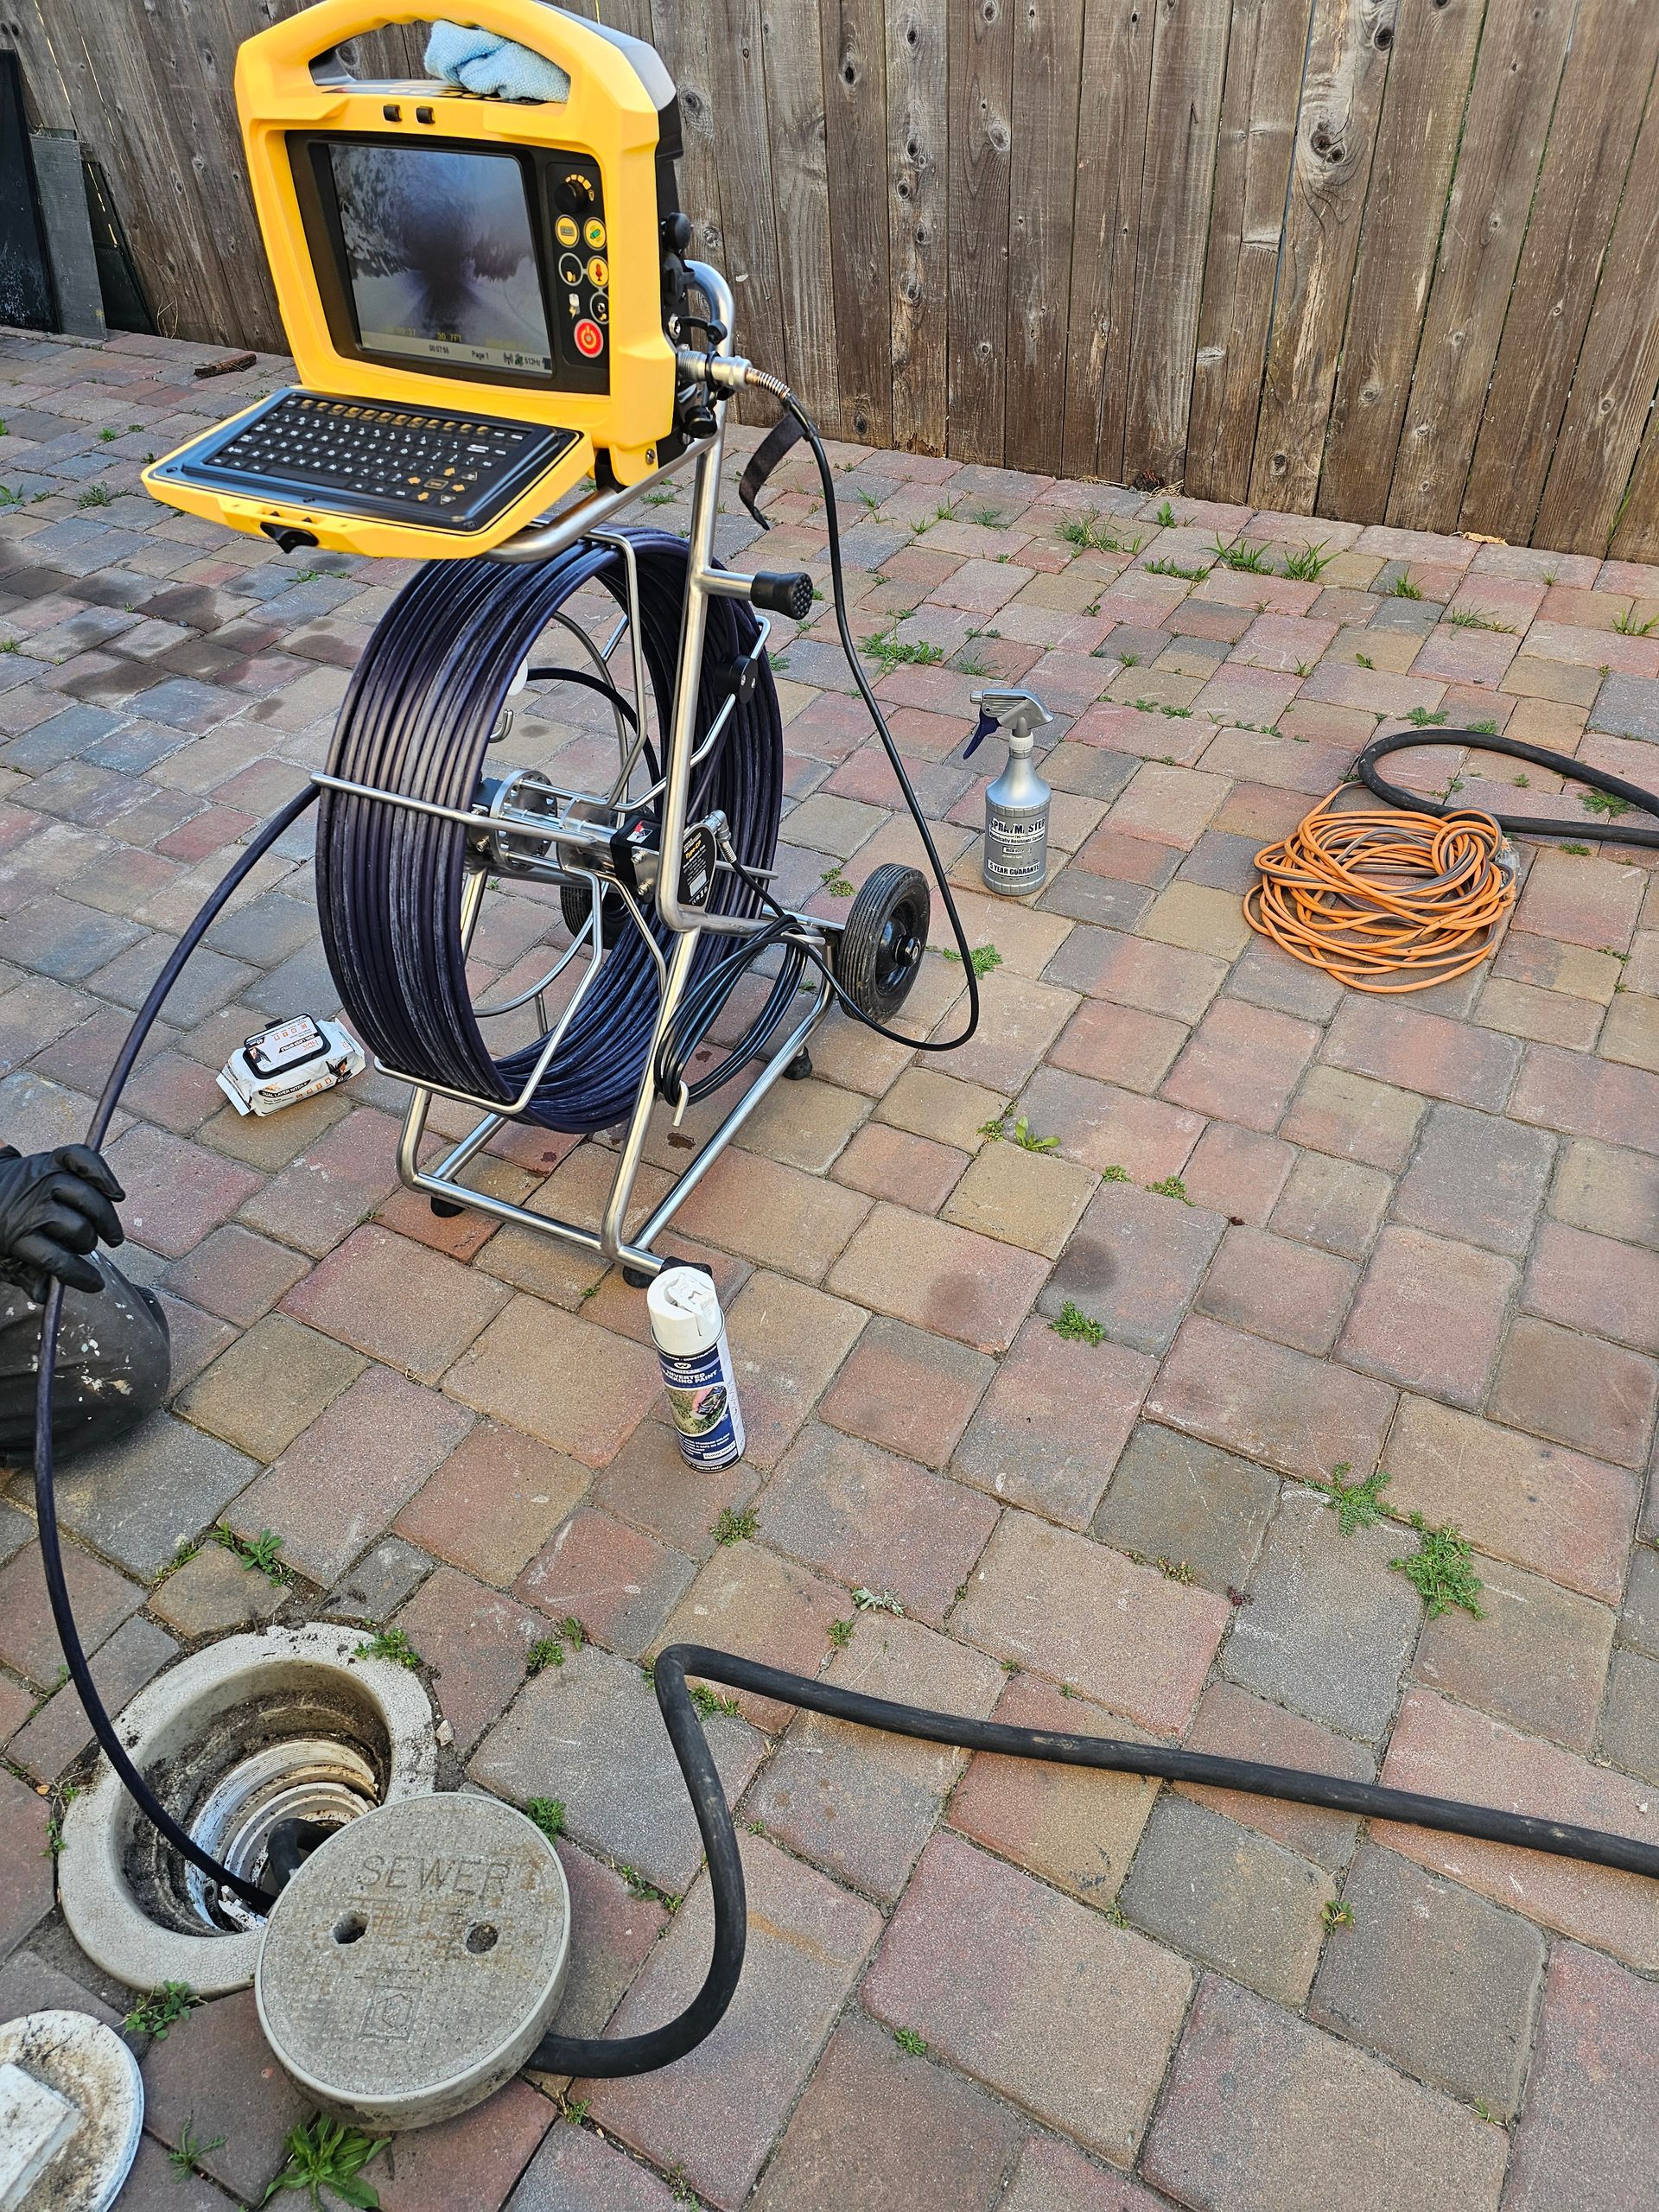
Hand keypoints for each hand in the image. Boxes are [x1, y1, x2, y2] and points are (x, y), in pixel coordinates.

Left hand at [0, 1144, 126, 1300]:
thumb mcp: (1, 1257)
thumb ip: (24, 1274)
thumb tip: (47, 1293)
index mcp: (15, 1234)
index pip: (54, 1259)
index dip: (80, 1276)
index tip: (95, 1284)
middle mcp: (32, 1206)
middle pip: (76, 1228)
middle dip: (88, 1243)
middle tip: (89, 1246)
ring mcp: (43, 1179)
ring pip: (87, 1198)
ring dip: (102, 1218)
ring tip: (105, 1228)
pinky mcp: (50, 1160)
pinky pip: (81, 1159)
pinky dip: (101, 1173)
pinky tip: (113, 1191)